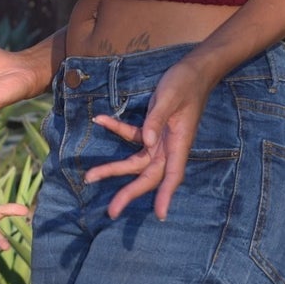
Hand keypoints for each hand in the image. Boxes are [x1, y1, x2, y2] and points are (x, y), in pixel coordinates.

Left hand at [84, 55, 212, 221]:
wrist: (194, 68)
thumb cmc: (185, 83)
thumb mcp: (169, 97)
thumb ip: (156, 119)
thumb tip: (146, 142)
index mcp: (178, 143)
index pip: (172, 175)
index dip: (166, 195)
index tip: (160, 214)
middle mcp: (168, 146)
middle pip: (148, 175)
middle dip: (129, 192)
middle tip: (111, 211)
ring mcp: (159, 139)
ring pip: (135, 162)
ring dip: (113, 169)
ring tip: (90, 177)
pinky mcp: (152, 128)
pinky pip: (131, 135)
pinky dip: (116, 129)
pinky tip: (100, 119)